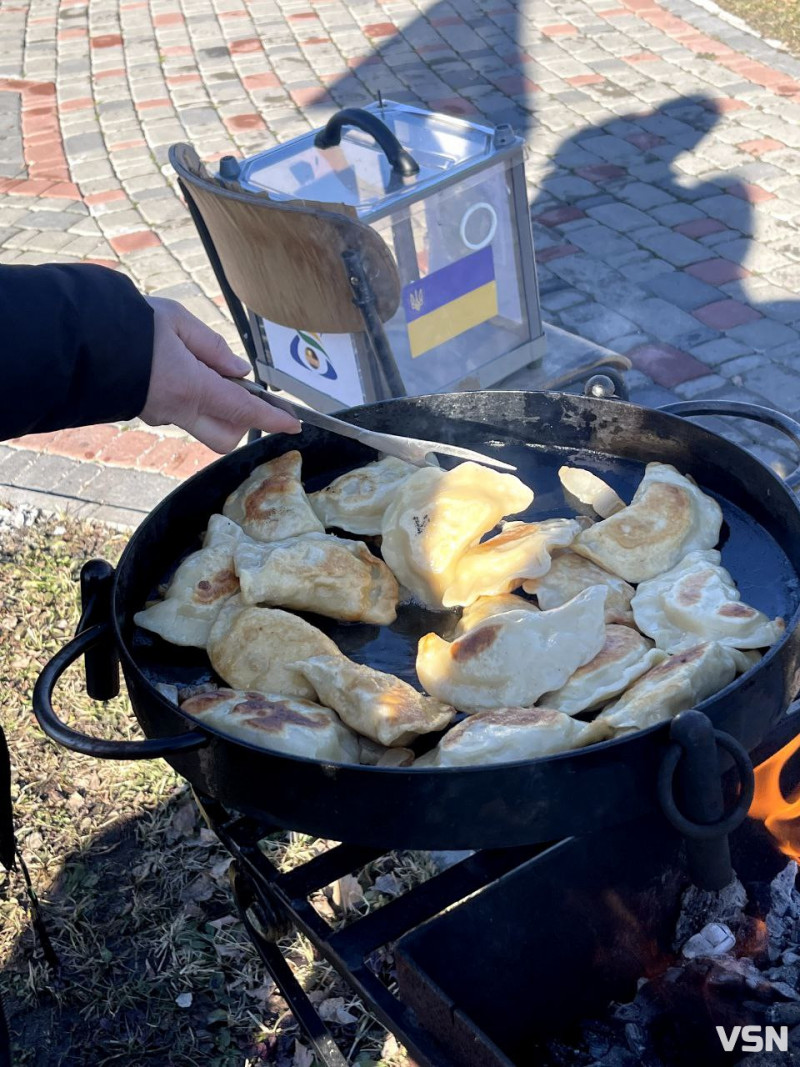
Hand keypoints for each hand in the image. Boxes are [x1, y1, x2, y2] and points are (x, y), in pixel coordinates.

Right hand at [139, 296, 300, 451]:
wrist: (78, 341)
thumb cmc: (127, 325)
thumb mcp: (177, 322)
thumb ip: (213, 347)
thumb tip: (238, 369)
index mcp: (191, 388)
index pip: (244, 411)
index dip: (273, 419)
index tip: (293, 424)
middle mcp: (178, 410)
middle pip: (227, 436)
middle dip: (242, 421)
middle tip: (236, 388)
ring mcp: (161, 415)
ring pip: (204, 426)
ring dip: (214, 408)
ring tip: (197, 367)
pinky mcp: (148, 412)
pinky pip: (181, 413)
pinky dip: (190, 398)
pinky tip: (176, 371)